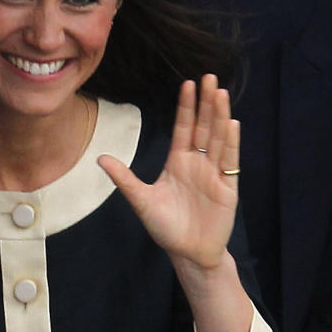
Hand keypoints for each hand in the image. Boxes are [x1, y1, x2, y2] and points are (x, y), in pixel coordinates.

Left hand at [98, 74, 238, 269]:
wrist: (189, 253)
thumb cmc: (166, 228)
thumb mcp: (141, 201)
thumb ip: (124, 179)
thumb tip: (101, 158)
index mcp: (178, 162)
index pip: (184, 128)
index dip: (186, 107)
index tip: (188, 84)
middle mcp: (198, 163)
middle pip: (203, 127)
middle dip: (206, 103)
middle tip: (209, 77)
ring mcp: (214, 174)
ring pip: (218, 138)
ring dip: (219, 116)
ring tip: (220, 93)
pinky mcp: (227, 187)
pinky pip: (229, 161)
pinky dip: (231, 143)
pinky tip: (231, 124)